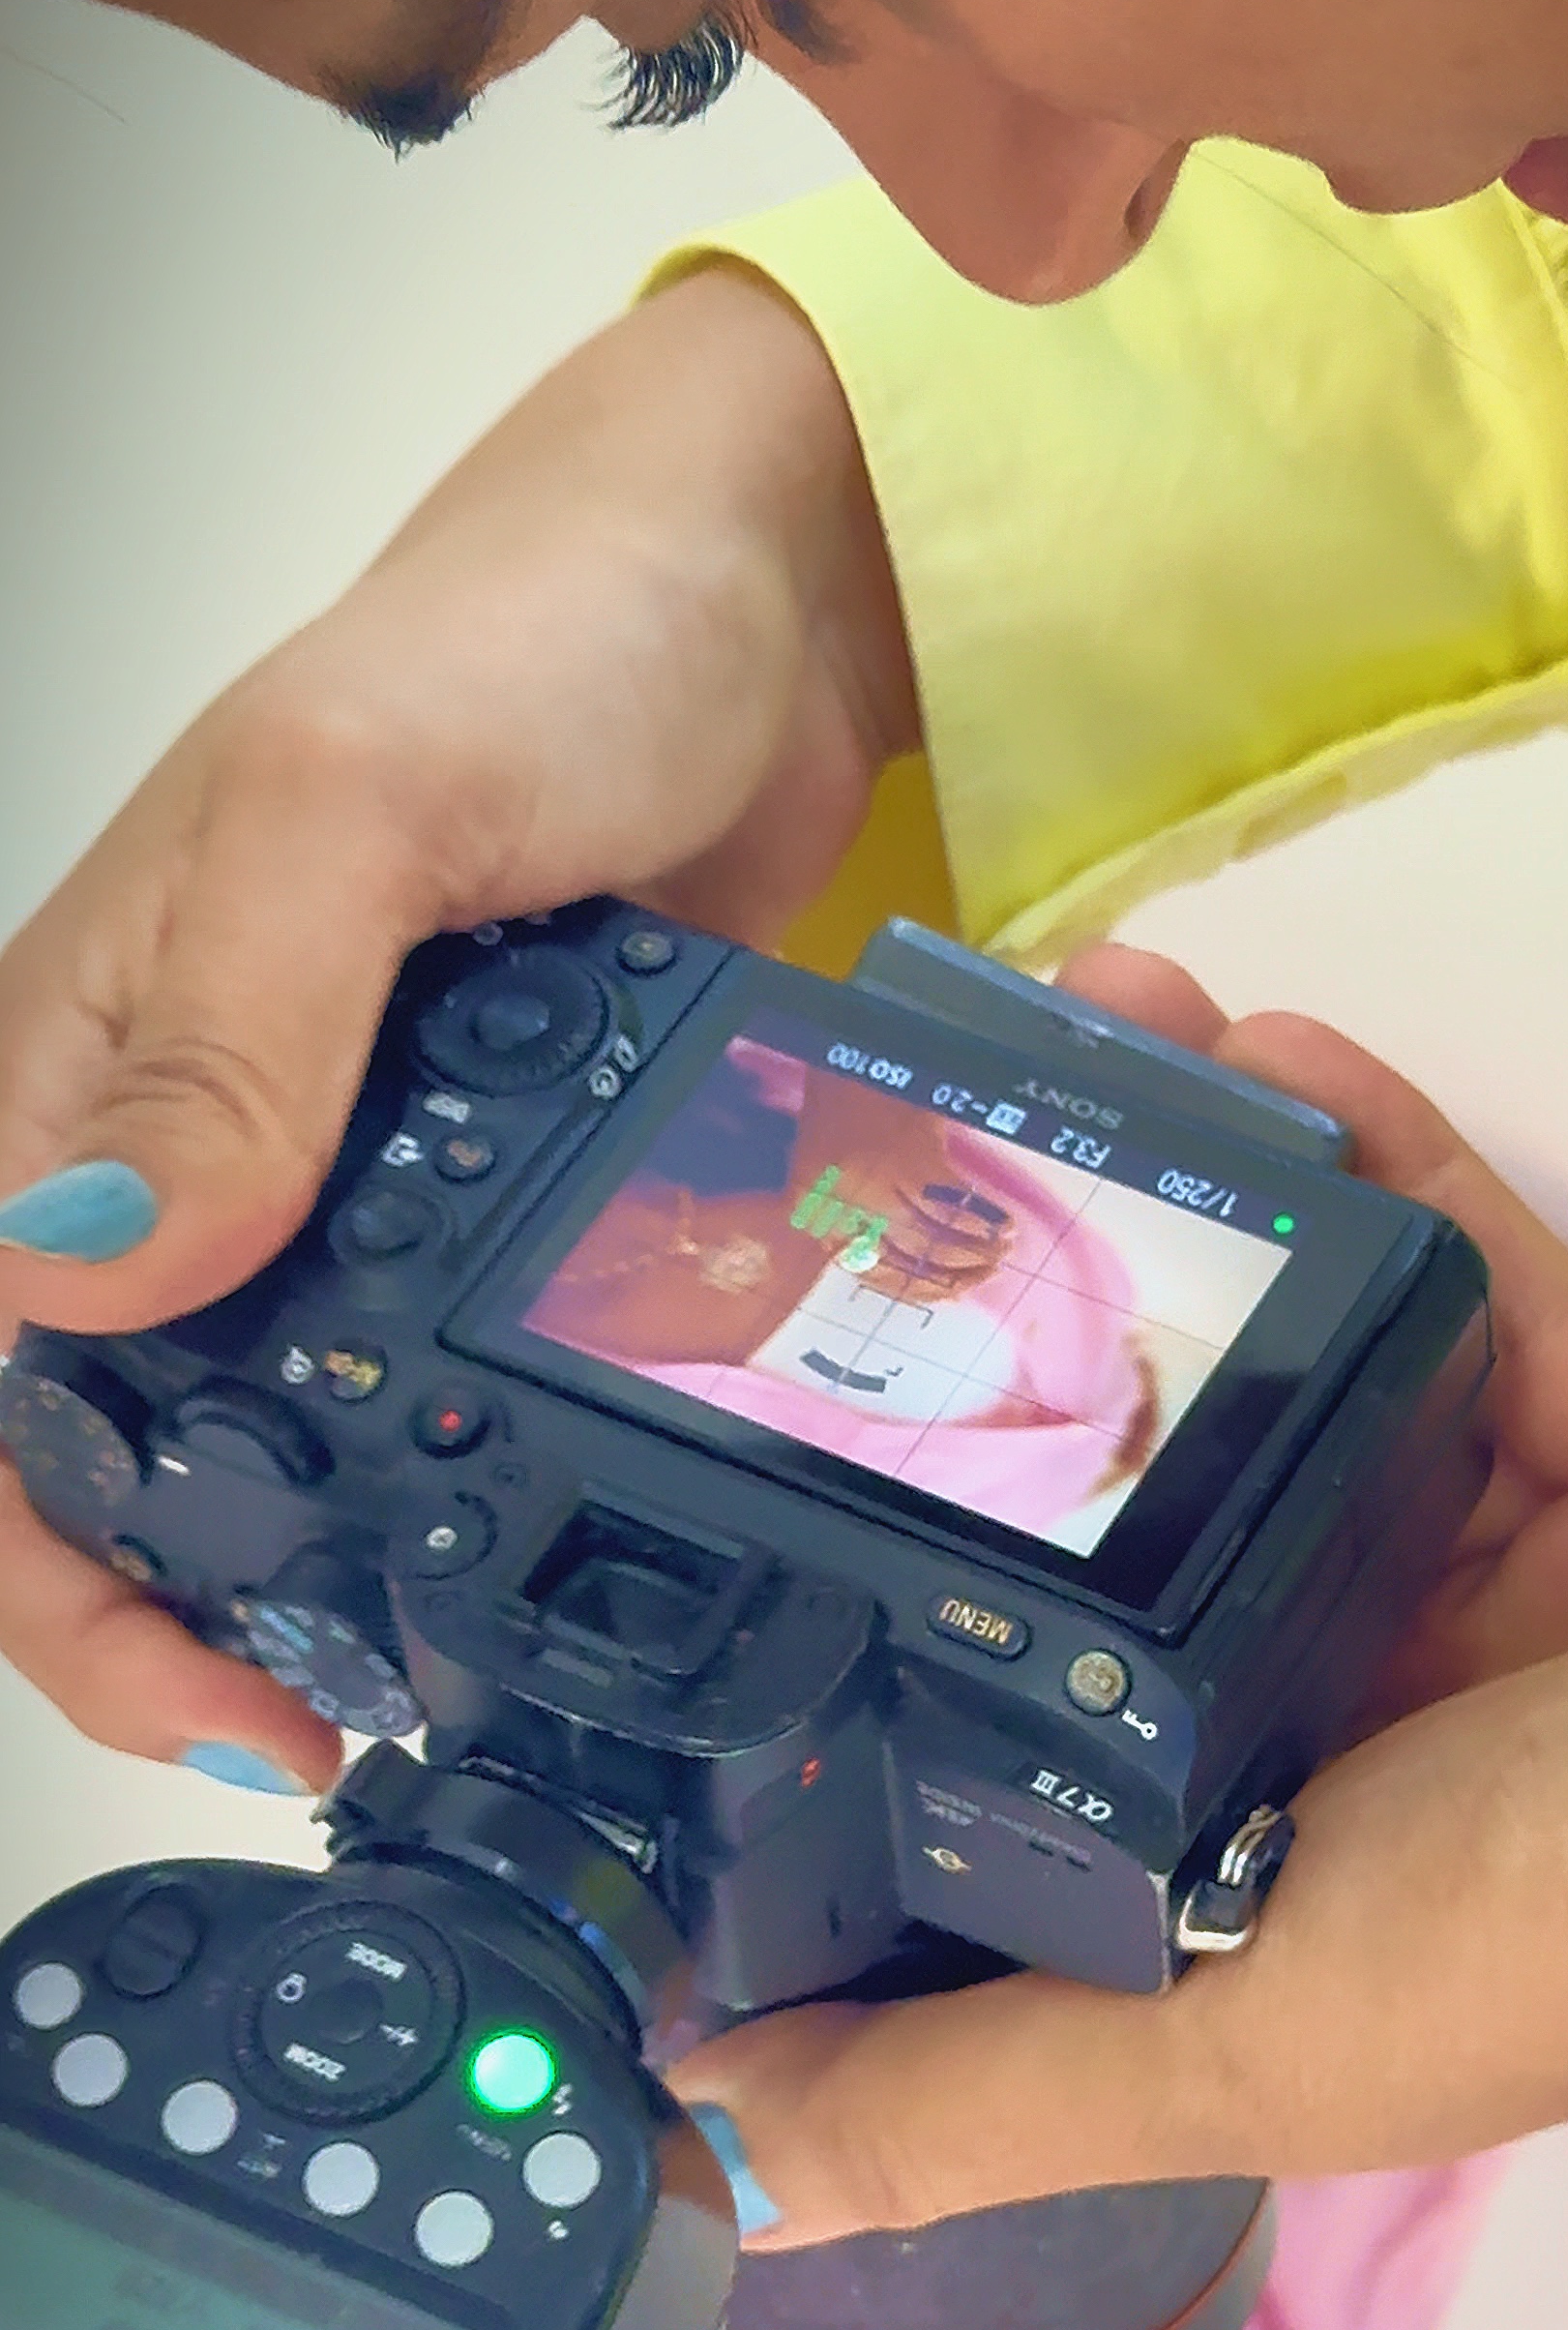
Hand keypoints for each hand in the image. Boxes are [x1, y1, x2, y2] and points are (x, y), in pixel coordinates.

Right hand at [0, 267, 913, 1787]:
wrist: (738, 596)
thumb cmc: (518, 638)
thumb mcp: (345, 805)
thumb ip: (228, 1033)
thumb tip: (97, 1269)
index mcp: (70, 1074)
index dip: (54, 1574)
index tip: (204, 1691)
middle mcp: (177, 1151)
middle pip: (112, 1451)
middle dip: (188, 1617)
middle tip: (340, 1733)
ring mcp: (327, 1183)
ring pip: (267, 1439)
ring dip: (325, 1574)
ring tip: (439, 1687)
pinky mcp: (470, 1195)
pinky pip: (430, 1373)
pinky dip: (465, 1468)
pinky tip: (544, 1534)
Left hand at [671, 946, 1567, 2225]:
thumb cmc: (1563, 1933)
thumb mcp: (1219, 2046)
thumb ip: (965, 2095)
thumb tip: (699, 2143)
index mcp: (1233, 1847)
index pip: (1012, 1706)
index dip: (881, 1578)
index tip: (742, 1417)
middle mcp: (1336, 1695)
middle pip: (1134, 1484)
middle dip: (1020, 1330)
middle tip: (889, 1164)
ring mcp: (1475, 1551)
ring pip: (1284, 1351)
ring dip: (1175, 1200)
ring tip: (1050, 1040)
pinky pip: (1463, 1266)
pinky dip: (1374, 1155)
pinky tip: (1253, 1037)